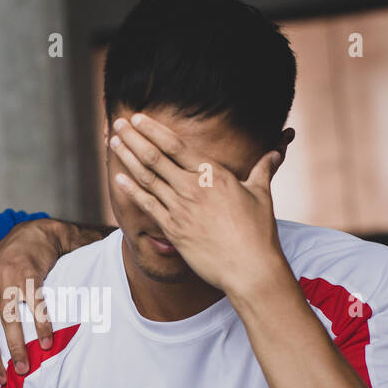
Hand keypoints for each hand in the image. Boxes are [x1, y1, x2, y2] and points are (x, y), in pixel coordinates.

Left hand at [0, 220, 59, 382]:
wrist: (33, 236)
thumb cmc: (6, 264)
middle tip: (3, 378)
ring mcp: (8, 279)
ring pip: (9, 322)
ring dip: (17, 350)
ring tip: (24, 368)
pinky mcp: (30, 275)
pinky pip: (36, 308)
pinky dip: (42, 329)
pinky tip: (46, 344)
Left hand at [109, 112, 291, 295]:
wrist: (249, 268)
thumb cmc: (258, 232)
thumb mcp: (261, 194)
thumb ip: (263, 170)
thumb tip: (274, 153)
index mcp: (213, 174)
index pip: (176, 145)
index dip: (153, 130)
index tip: (138, 119)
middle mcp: (192, 188)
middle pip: (155, 157)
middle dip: (134, 138)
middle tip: (118, 124)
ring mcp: (180, 209)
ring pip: (147, 178)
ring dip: (127, 158)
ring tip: (113, 142)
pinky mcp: (173, 230)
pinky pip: (147, 205)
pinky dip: (132, 190)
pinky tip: (119, 178)